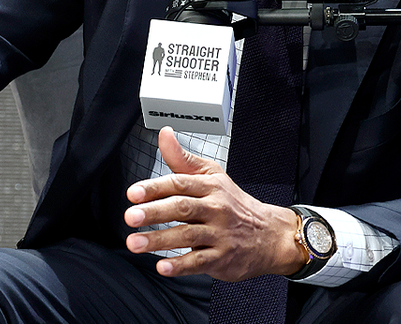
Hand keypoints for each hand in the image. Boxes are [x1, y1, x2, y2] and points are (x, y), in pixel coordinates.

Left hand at [124, 127, 306, 280]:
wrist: (269, 234)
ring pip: (187, 235)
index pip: (180, 183)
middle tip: (130, 217)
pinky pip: (199, 261)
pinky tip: (163, 266)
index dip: (154, 188)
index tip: (133, 193)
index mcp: (210, 186)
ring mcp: (220, 234)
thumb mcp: (212, 176)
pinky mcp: (223, 257)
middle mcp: (216, 208)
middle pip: (182, 208)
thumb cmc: (234, 204)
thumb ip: (183, 158)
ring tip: (135, 242)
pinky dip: (180, 265)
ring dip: (158, 240)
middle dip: (154, 212)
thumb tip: (164, 134)